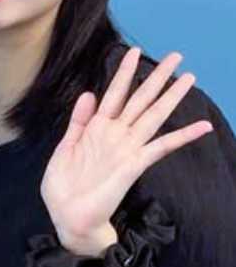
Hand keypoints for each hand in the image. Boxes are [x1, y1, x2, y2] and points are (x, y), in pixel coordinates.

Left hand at [41, 48, 213, 255]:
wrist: (68, 216)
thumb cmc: (65, 185)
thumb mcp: (65, 147)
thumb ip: (79, 120)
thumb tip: (89, 92)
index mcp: (97, 128)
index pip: (115, 94)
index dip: (124, 73)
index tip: (134, 51)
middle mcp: (116, 135)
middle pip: (140, 99)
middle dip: (157, 78)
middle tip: (177, 56)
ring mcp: (127, 148)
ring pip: (153, 116)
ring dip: (171, 97)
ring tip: (190, 78)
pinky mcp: (134, 164)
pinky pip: (161, 146)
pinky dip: (182, 136)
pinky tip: (201, 126)